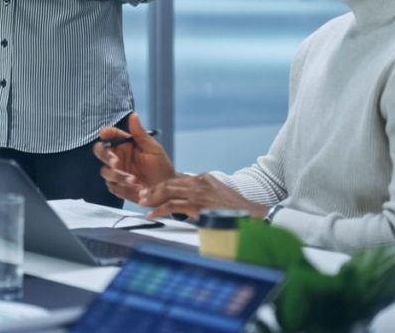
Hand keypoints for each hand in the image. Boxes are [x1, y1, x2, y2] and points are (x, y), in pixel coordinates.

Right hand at [93, 112, 175, 203]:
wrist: (167, 189)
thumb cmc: (161, 166)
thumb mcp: (153, 148)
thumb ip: (140, 133)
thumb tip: (134, 115)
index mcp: (124, 145)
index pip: (110, 136)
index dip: (106, 133)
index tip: (105, 134)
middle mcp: (118, 157)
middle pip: (100, 152)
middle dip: (105, 156)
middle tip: (115, 162)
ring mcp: (117, 173)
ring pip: (105, 171)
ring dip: (117, 175)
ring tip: (133, 179)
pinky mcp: (118, 187)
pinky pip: (112, 187)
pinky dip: (121, 187)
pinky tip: (134, 187)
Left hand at [137, 174, 268, 220]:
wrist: (253, 216)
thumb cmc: (237, 210)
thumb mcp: (219, 195)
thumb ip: (203, 194)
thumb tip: (189, 200)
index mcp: (204, 178)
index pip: (177, 179)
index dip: (162, 185)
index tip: (152, 190)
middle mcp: (200, 182)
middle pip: (169, 183)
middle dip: (153, 190)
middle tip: (141, 195)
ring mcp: (198, 193)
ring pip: (168, 192)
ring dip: (152, 198)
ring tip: (142, 203)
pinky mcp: (198, 205)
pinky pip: (173, 206)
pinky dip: (159, 209)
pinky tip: (152, 213)